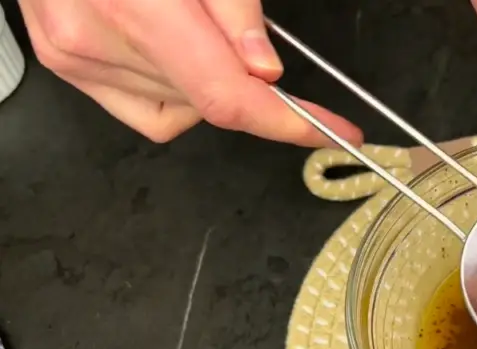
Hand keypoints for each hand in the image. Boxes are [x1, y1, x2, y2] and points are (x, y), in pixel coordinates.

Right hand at [17, 0, 361, 145]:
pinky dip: (177, 94)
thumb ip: (233, 7)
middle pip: (208, 101)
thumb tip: (265, 69)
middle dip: (248, 85)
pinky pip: (148, 111)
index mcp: (136, 7)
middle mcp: (96, 41)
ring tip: (188, 23)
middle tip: (254, 50)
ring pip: (182, 109)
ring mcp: (75, 59)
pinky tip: (170, 53)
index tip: (333, 132)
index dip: (287, 123)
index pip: (226, 96)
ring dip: (207, 81)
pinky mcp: (66, 66)